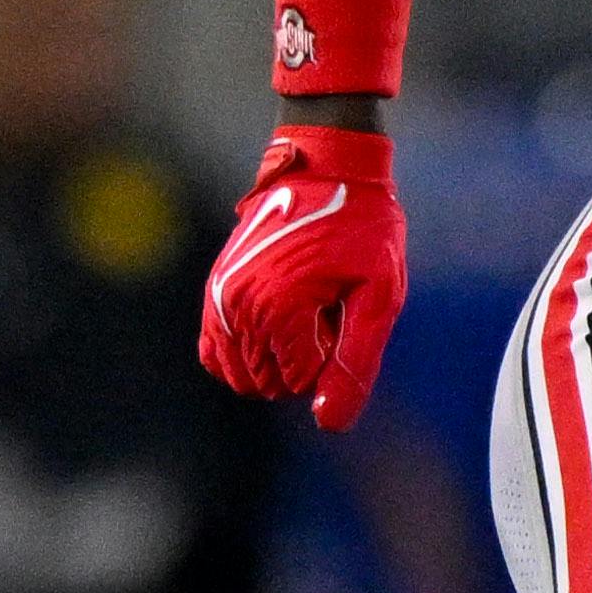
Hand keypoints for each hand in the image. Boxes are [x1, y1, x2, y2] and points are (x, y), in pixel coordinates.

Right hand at [199, 123, 405, 430]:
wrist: (326, 168)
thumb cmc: (362, 229)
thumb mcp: (378, 297)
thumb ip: (355, 364)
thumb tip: (328, 424)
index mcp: (278, 309)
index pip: (300, 381)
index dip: (330, 351)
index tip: (341, 306)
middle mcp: (238, 307)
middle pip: (269, 382)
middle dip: (302, 358)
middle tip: (323, 305)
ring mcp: (218, 299)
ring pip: (240, 376)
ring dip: (275, 357)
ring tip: (302, 308)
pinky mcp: (212, 291)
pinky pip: (214, 354)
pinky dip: (243, 356)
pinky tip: (272, 328)